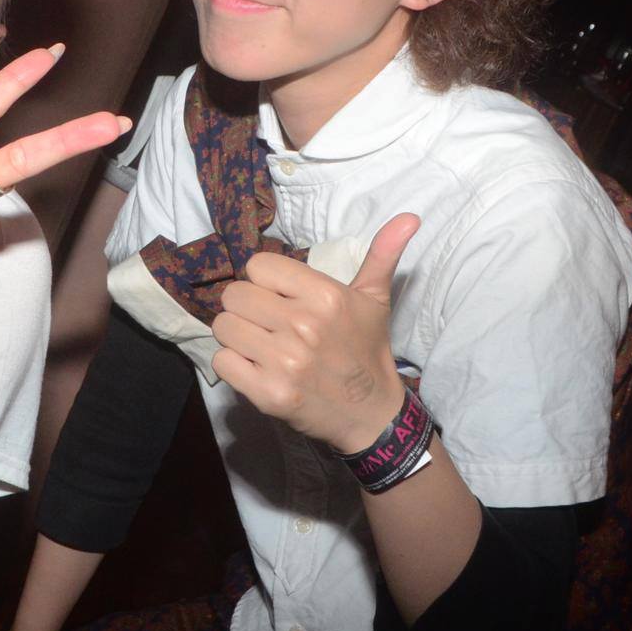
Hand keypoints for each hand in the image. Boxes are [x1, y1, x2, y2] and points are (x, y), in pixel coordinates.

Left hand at [209, 213, 420, 452]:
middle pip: (235, 295)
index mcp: (325, 297)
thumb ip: (382, 255)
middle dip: (247, 307)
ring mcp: (284, 362)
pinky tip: (257, 367)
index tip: (281, 296)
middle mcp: (303, 326)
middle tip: (268, 322)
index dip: (265, 280)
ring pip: (223, 327)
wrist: (370, 413)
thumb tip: (409, 217)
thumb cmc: (366, 350)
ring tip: (261, 344)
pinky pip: (222, 362)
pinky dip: (234, 365)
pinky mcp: (268, 394)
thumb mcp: (375, 299)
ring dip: (238, 335)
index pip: (257, 266)